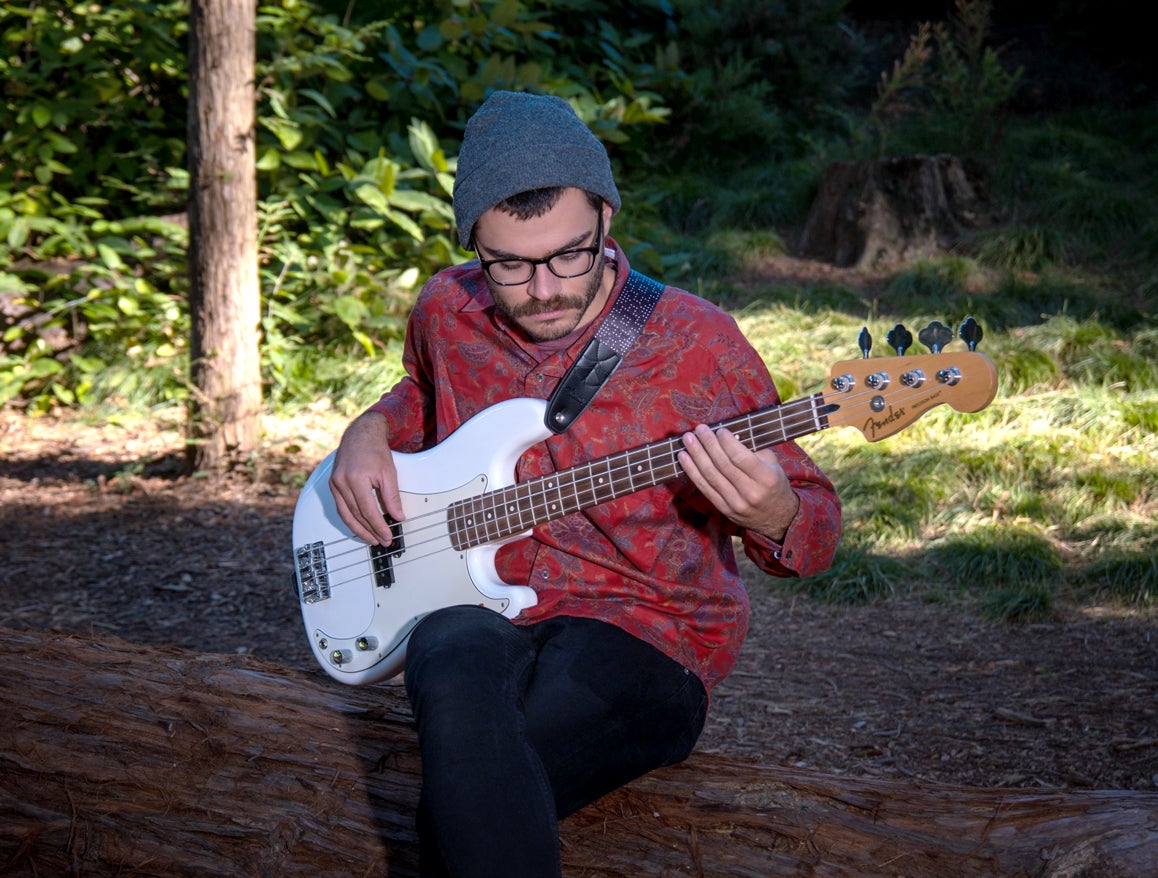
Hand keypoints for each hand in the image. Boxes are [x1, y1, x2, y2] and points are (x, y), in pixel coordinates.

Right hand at [328, 412, 404, 546]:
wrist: (361, 435)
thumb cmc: (375, 450)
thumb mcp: (389, 473)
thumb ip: (392, 497)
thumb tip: (397, 516)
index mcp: (356, 478)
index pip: (368, 510)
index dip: (378, 526)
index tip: (387, 535)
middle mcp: (341, 482)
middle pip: (356, 515)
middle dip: (369, 531)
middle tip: (381, 541)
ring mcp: (334, 484)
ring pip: (345, 514)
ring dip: (358, 529)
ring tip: (371, 539)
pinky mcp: (333, 484)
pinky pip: (341, 507)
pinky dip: (350, 519)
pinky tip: (359, 526)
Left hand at [677, 424, 799, 540]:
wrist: (778, 517)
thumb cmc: (773, 483)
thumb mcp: (773, 464)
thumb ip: (753, 450)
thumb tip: (728, 435)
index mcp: (766, 478)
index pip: (740, 457)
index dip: (727, 442)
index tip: (719, 430)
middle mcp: (751, 492)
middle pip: (723, 465)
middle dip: (708, 444)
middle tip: (699, 429)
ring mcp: (736, 503)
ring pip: (711, 475)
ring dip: (696, 455)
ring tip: (688, 439)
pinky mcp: (724, 509)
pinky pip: (704, 488)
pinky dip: (692, 471)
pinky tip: (684, 458)